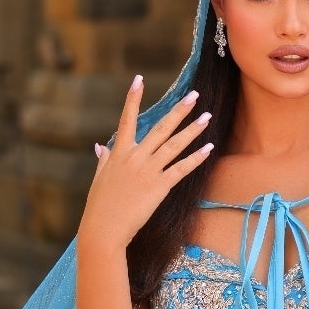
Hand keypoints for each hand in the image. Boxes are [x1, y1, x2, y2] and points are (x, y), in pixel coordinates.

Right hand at [77, 76, 212, 253]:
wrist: (104, 229)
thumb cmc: (99, 206)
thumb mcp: (99, 179)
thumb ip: (103, 160)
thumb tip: (100, 146)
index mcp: (119, 153)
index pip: (126, 119)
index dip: (133, 99)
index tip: (138, 79)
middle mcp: (135, 157)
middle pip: (161, 128)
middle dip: (179, 110)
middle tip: (194, 95)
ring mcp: (148, 171)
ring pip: (175, 145)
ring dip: (193, 130)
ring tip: (207, 117)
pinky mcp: (159, 187)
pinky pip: (181, 169)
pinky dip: (196, 158)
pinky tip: (209, 148)